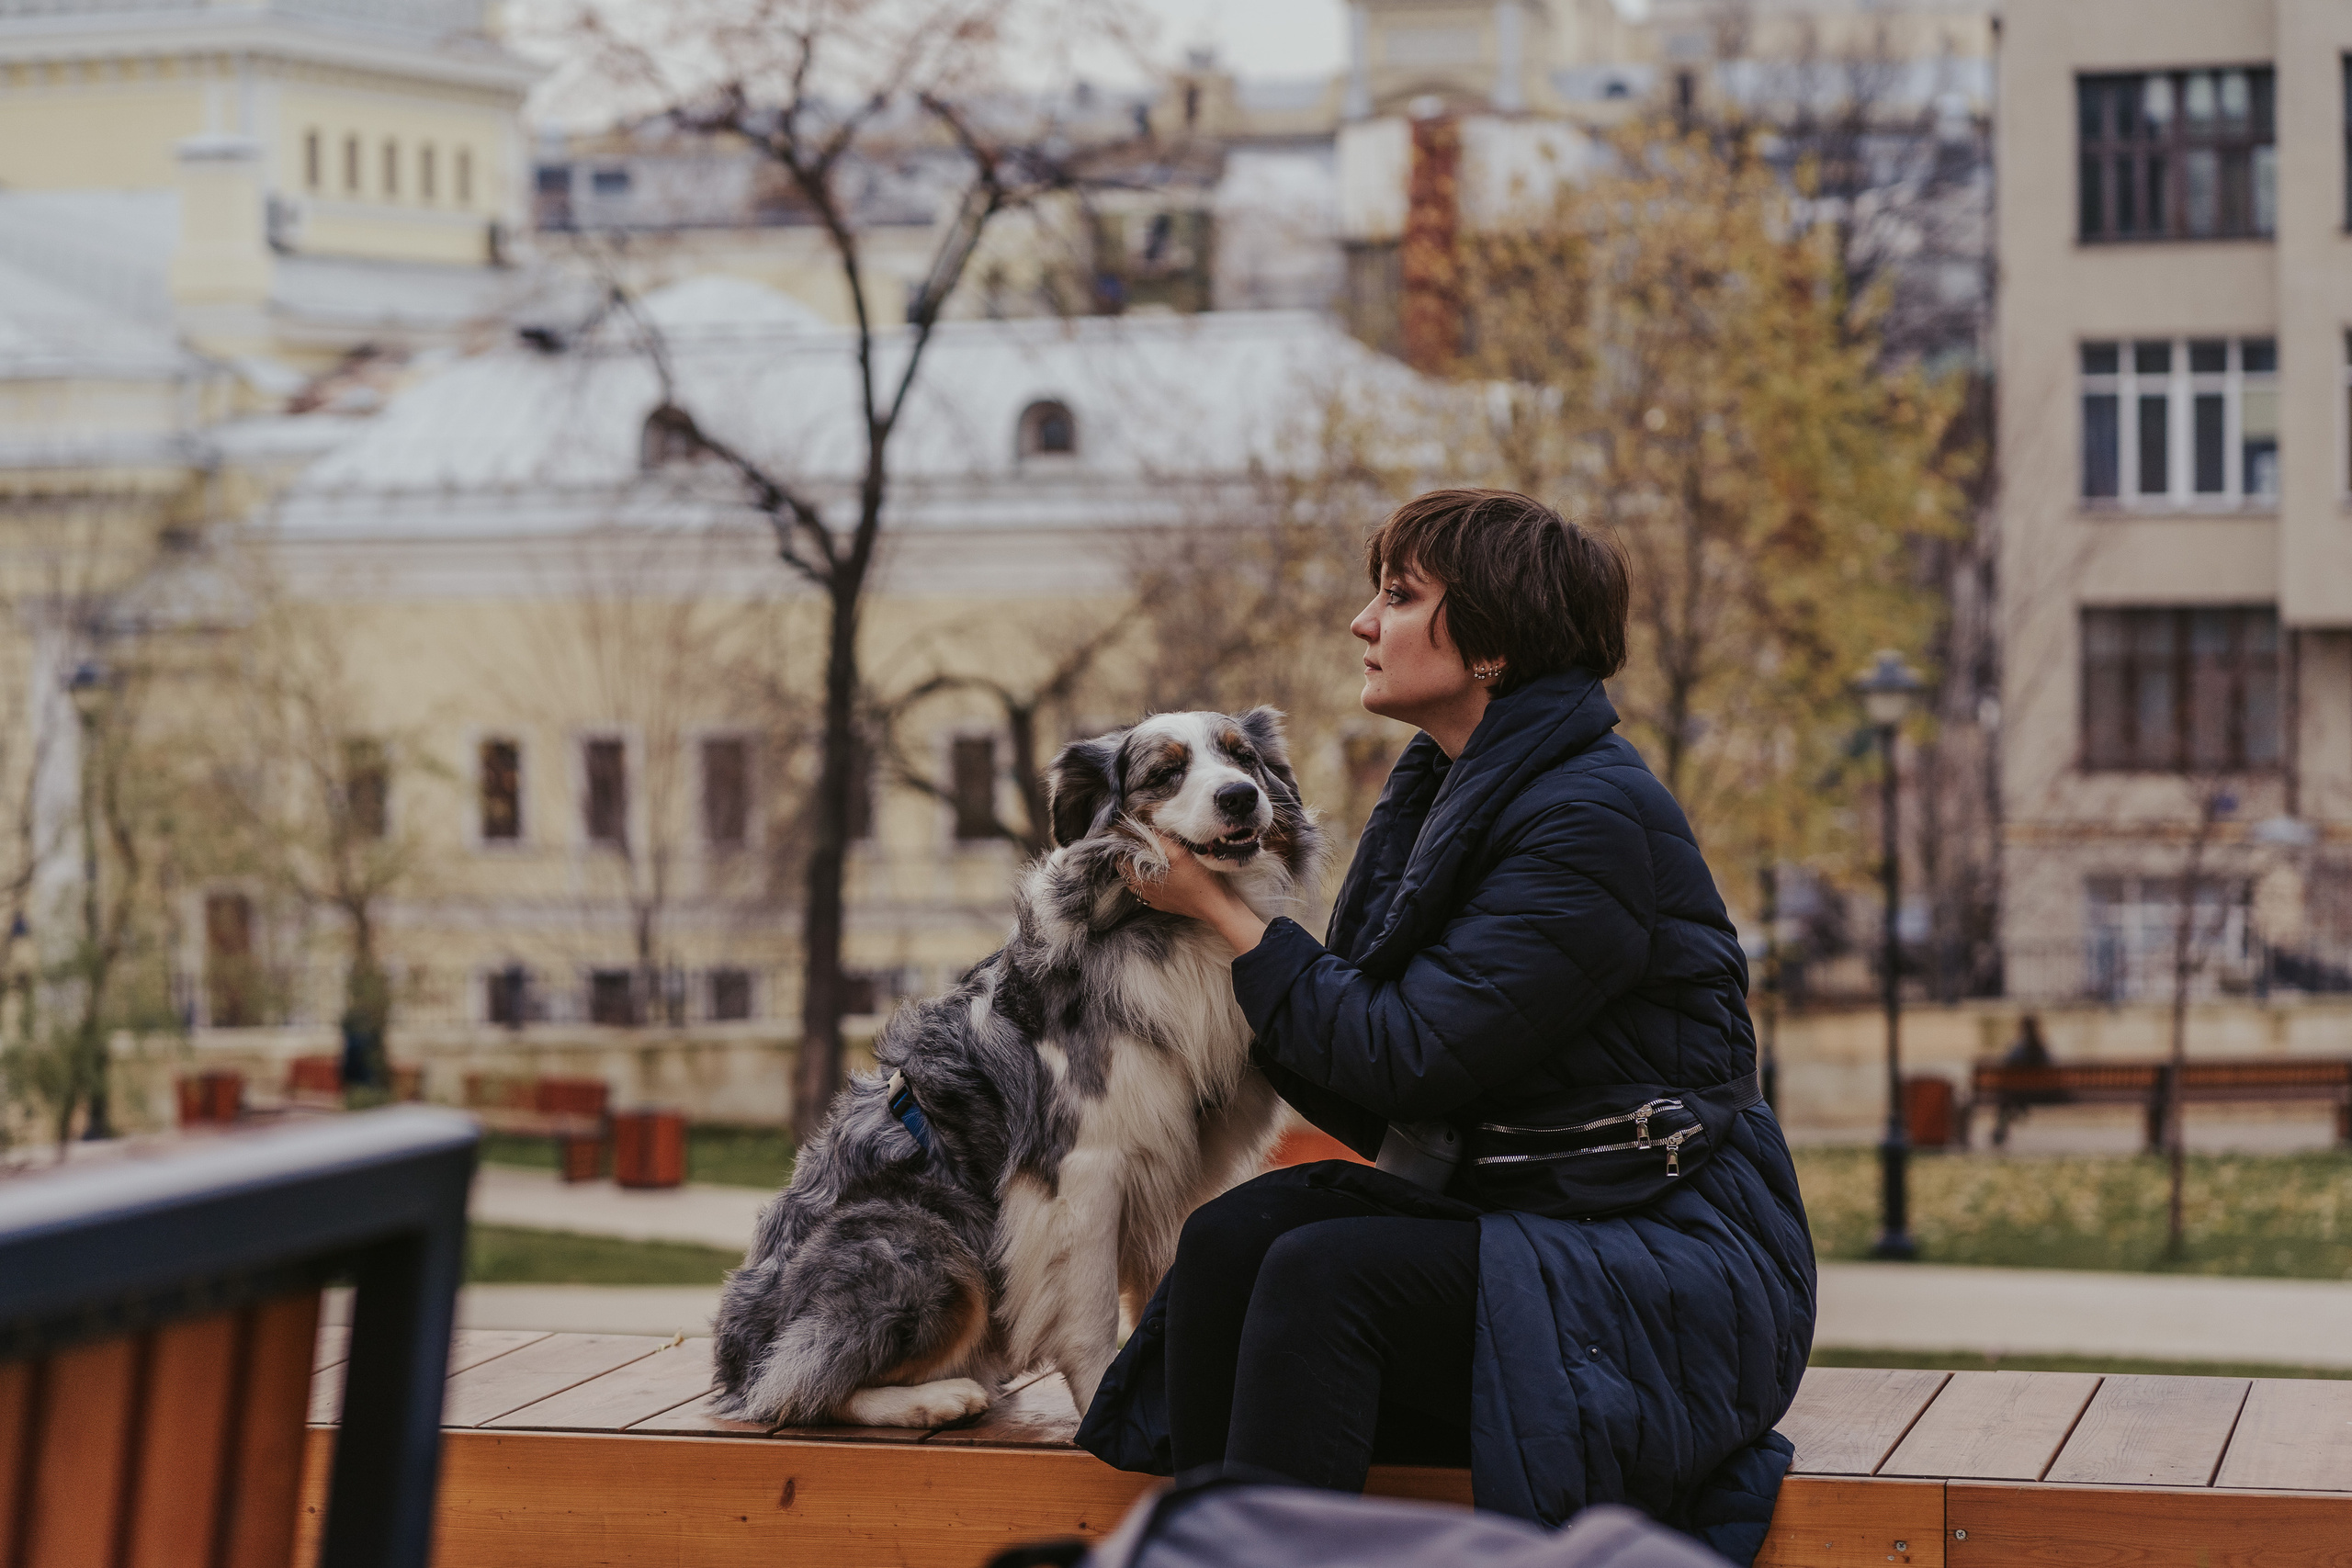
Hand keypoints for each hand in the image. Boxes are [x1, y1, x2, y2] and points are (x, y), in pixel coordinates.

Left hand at [1122, 834, 1270, 955]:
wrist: (1216, 906)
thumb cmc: (1198, 880)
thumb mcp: (1179, 854)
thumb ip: (1160, 840)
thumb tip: (1147, 828)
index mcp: (1142, 883)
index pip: (1122, 863)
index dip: (1122, 847)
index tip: (1126, 835)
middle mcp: (1145, 894)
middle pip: (1127, 874)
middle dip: (1128, 858)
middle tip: (1133, 842)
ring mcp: (1155, 902)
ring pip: (1137, 883)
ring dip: (1137, 869)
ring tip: (1143, 855)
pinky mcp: (1165, 905)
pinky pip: (1149, 891)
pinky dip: (1148, 879)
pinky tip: (1157, 872)